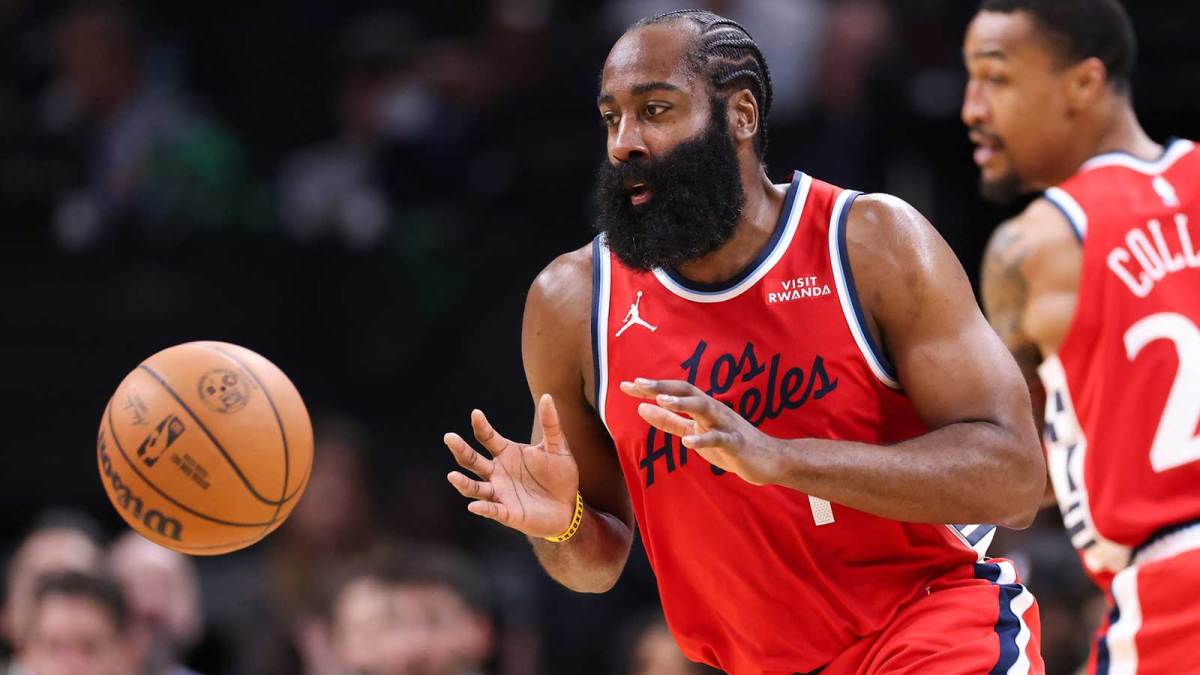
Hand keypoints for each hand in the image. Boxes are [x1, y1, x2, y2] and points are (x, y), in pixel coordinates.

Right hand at [445, 394, 579, 538]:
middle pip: (472, 460)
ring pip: (475, 487)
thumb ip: (551, 424)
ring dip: (463, 483)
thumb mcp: (558, 448)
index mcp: (507, 453)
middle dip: (460, 450)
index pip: (487, 437)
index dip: (481, 426)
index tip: (476, 414)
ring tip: (452, 475)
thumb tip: (546, 396)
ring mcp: (500, 493)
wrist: (569, 507)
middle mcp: (497, 472)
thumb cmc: (560, 476)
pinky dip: (483, 508)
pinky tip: (475, 505)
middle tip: (449, 437)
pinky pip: (492, 509)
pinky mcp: (508, 512)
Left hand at [620, 378, 778, 484]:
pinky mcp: (736, 444)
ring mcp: (726, 425)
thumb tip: (641, 407)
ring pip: (704, 407)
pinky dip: (704, 438)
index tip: (625, 385)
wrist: (771, 460)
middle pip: (687, 391)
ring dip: (683, 403)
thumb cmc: (730, 445)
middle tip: (639, 384)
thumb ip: (668, 421)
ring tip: (662, 400)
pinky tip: (688, 442)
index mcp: (702, 408)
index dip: (650, 388)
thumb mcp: (694, 431)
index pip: (674, 391)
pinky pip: (720, 439)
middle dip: (663, 387)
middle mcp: (713, 411)